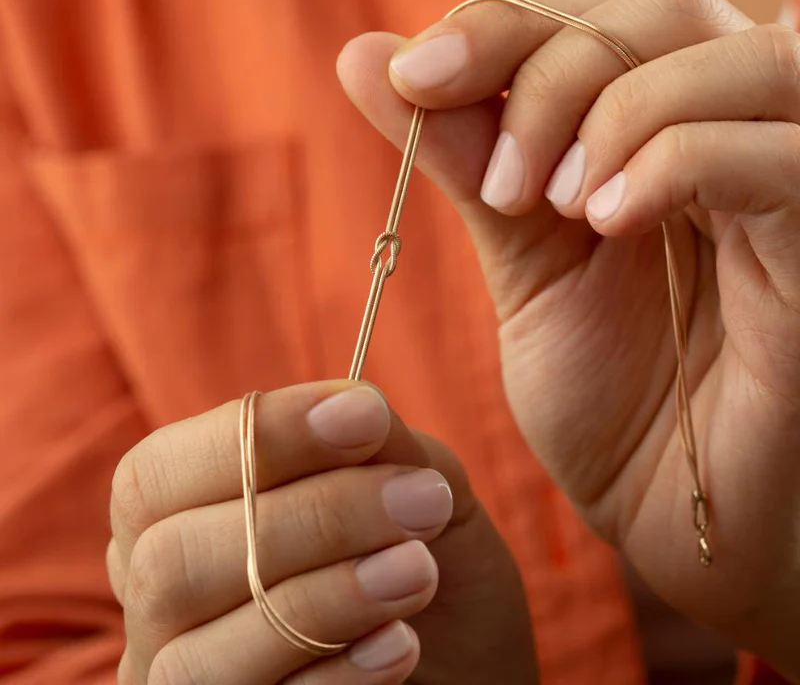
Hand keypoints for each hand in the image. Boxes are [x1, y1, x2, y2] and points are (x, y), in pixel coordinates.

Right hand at [108, 381, 535, 683]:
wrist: (470, 661)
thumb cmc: (430, 558)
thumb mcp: (414, 480)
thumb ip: (376, 443)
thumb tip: (350, 404)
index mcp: (175, 516)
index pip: (158, 473)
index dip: (259, 435)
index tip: (365, 412)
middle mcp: (155, 604)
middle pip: (172, 559)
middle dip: (313, 517)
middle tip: (422, 499)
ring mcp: (178, 682)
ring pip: (199, 655)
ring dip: (327, 597)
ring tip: (420, 569)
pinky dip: (336, 674)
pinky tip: (401, 643)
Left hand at [337, 0, 799, 678]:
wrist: (669, 511)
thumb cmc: (604, 394)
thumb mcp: (517, 257)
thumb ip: (460, 151)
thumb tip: (365, 55)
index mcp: (656, 129)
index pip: (594, 12)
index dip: (500, 25)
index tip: (410, 74)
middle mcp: (733, 131)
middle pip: (661, 7)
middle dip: (552, 68)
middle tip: (500, 181)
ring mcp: (789, 183)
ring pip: (733, 55)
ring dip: (611, 111)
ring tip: (552, 206)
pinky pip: (775, 152)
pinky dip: (675, 161)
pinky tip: (609, 221)